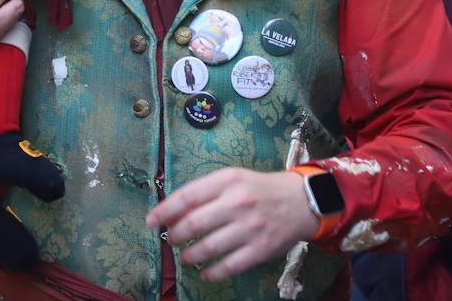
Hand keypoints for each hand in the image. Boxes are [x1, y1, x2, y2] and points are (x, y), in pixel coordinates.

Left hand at [145, 168, 317, 281]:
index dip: (164, 210)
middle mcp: (237, 202)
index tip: (150, 221)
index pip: (187, 196)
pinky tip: (205, 272)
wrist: (301, 201)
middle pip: (194, 223)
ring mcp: (250, 227)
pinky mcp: (261, 249)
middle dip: (174, 235)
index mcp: (227, 181)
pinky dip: (212, 272)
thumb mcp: (232, 180)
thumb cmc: (259, 189)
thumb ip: (205, 193)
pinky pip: (229, 266)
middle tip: (169, 240)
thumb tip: (172, 213)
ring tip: (185, 257)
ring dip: (190, 255)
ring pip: (208, 247)